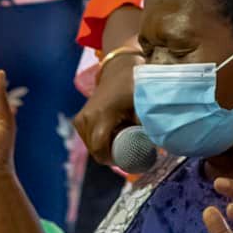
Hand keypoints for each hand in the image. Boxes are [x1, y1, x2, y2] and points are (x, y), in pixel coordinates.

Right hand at [74, 49, 137, 163]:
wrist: (118, 72)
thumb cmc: (132, 88)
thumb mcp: (141, 106)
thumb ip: (145, 126)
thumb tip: (153, 147)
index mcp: (102, 116)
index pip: (99, 149)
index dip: (111, 159)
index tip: (126, 160)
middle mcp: (87, 118)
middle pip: (95, 150)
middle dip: (110, 155)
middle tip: (127, 151)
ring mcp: (80, 119)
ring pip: (90, 146)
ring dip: (104, 148)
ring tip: (120, 140)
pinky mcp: (79, 120)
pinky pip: (88, 139)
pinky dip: (98, 141)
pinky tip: (111, 135)